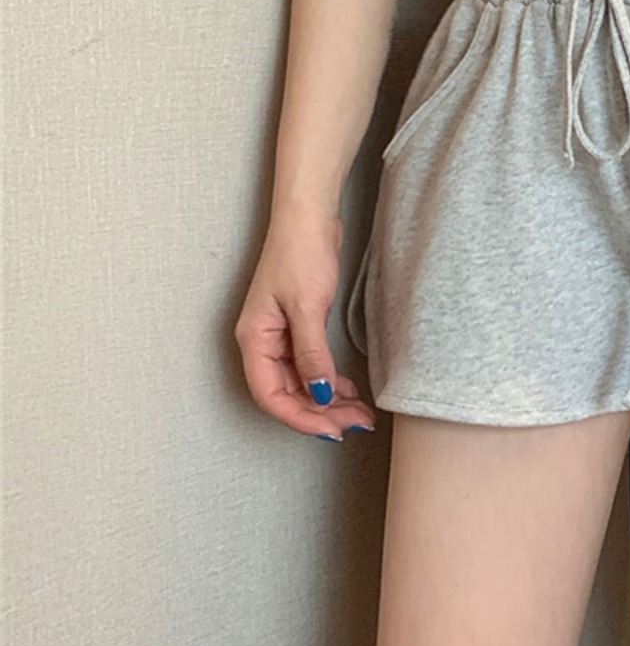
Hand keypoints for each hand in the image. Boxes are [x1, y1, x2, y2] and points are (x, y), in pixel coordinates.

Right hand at [234, 209, 376, 441]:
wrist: (309, 215)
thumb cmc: (301, 252)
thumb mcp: (308, 305)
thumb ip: (311, 353)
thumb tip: (318, 395)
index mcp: (254, 340)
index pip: (270, 396)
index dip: (299, 418)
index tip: (331, 430)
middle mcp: (263, 342)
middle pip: (286, 394)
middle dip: (320, 413)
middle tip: (355, 423)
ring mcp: (281, 335)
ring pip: (301, 382)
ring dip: (327, 400)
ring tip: (359, 412)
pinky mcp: (299, 326)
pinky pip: (310, 365)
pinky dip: (329, 381)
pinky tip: (349, 389)